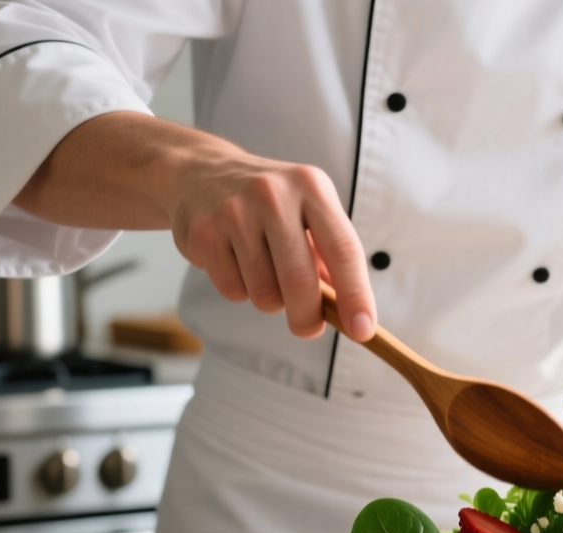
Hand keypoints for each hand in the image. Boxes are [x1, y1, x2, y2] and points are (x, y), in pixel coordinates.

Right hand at [163, 145, 375, 340]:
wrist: (199, 173)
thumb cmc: (269, 203)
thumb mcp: (307, 212)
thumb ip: (329, 256)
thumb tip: (351, 311)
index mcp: (312, 187)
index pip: (343, 250)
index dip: (356, 295)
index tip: (363, 330)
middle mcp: (274, 195)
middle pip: (300, 280)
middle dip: (308, 317)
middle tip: (309, 328)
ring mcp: (235, 212)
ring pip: (265, 293)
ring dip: (271, 300)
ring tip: (264, 273)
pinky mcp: (205, 233)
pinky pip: (233, 291)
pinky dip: (241, 291)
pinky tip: (235, 263)